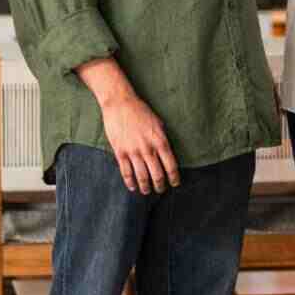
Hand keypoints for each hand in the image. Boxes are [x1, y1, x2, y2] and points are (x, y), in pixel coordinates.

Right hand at [75, 57, 181, 194]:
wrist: (120, 103)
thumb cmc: (140, 111)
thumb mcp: (158, 123)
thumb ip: (163, 139)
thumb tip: (167, 153)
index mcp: (160, 141)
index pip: (171, 165)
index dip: (174, 178)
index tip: (175, 183)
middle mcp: (148, 148)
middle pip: (157, 175)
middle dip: (160, 186)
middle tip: (161, 190)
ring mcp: (133, 151)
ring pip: (142, 177)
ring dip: (145, 187)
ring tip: (147, 191)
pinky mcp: (120, 152)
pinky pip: (126, 172)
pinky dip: (130, 182)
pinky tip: (132, 187)